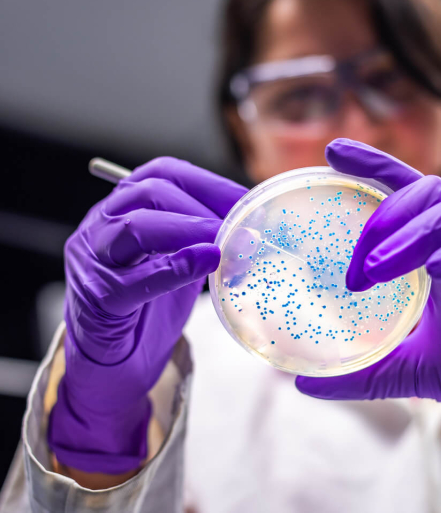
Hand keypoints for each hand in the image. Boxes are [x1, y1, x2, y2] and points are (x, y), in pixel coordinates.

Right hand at [48, 157, 246, 473]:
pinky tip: (206, 262)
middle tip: (241, 225)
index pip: (163, 173)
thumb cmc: (148, 307)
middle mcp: (101, 227)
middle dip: (202, 205)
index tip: (247, 200)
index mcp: (123, 210)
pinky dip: (175, 267)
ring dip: (189, 229)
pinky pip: (134, 280)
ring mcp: (94, 262)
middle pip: (149, 193)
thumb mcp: (179, 262)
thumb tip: (252, 229)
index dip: (209, 183)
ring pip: (135, 227)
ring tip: (225, 242)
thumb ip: (204, 241)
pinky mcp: (99, 300)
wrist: (112, 361)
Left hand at [297, 139, 440, 445]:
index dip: (372, 166)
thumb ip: (363, 373)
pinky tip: (439, 271)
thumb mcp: (412, 370)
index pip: (404, 194)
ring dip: (416, 233)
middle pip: (428, 192)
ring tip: (379, 268)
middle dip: (386, 217)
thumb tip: (305, 386)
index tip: (331, 151)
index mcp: (439, 252)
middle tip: (357, 264)